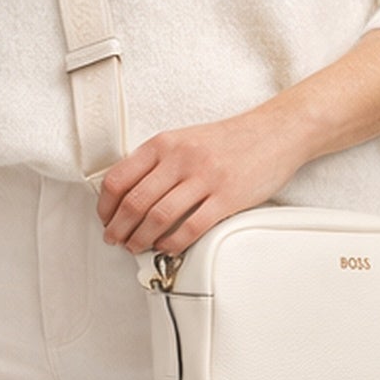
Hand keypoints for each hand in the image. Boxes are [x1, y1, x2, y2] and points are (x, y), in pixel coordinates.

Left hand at [96, 109, 309, 255]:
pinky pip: (190, 228)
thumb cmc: (230, 140)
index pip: (119, 178)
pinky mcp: (226, 197)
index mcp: (164, 143)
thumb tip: (128, 194)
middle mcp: (181, 158)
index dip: (105, 206)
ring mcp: (204, 178)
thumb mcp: (185, 140)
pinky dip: (172, 243)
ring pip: (158, 218)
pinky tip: (167, 247)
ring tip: (136, 247)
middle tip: (115, 240)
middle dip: (118, 229)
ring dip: (140, 240)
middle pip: (134, 202)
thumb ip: (158, 162)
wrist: (275, 132)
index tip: (105, 219)